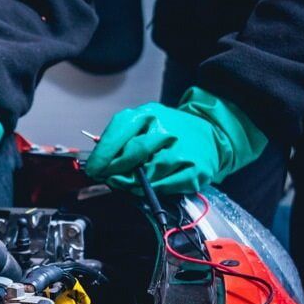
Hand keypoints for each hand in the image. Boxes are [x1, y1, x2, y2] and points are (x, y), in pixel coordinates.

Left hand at [85, 87, 266, 193]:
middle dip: (115, 170)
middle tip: (106, 178)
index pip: (118, 133)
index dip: (102, 155)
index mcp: (149, 114)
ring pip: (149, 172)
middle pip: (133, 153)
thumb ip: (120, 138)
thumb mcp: (143, 123)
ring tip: (126, 183)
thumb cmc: (170, 130)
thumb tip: (99, 162)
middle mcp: (167, 129)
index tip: (93, 168)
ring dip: (131, 183)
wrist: (210, 134)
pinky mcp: (194, 170)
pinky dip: (152, 189)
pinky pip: (165, 186)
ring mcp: (183, 150)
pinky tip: (147, 187)